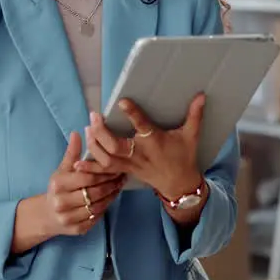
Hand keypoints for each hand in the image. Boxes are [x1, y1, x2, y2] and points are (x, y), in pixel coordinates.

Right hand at [12, 131, 123, 252]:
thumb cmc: (58, 188)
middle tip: (121, 175)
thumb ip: (72, 153)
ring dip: (111, 195)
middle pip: (94, 192)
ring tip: (119, 185)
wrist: (47, 215)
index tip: (115, 166)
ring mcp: (68, 218)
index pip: (86, 177)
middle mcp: (61, 202)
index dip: (102, 172)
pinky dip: (106, 206)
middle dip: (110, 183)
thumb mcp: (62, 169)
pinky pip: (96, 217)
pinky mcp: (77, 229)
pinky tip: (111, 197)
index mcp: (58, 184)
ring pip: (98, 206)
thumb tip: (77, 133)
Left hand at [76, 94, 205, 203]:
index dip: (133, 114)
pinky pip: (105, 172)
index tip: (122, 101)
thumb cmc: (184, 157)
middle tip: (94, 116)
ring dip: (94, 145)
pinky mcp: (125, 171)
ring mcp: (131, 165)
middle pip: (116, 146)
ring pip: (107, 159)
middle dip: (102, 132)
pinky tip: (77, 162)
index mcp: (155, 141)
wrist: (179, 185)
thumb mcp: (191, 136)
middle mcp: (140, 153)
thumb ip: (194, 115)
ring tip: (87, 129)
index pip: (143, 126)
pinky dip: (91, 168)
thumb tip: (201, 95)